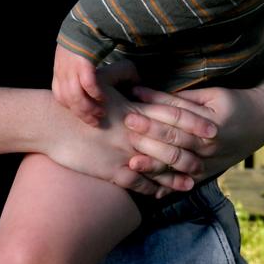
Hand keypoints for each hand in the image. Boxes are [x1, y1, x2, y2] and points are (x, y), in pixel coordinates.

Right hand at [40, 82, 197, 197]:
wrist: (51, 124)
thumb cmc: (75, 101)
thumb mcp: (99, 82)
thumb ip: (121, 75)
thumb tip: (136, 70)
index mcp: (133, 110)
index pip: (171, 116)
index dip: (194, 123)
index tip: (213, 128)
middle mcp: (133, 133)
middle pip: (172, 145)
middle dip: (193, 152)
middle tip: (209, 157)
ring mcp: (124, 154)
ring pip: (159, 168)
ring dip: (178, 176)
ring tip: (193, 181)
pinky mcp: (112, 172)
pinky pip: (139, 185)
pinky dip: (153, 190)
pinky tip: (163, 194)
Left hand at [52, 44, 104, 125]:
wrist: (85, 23)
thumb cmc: (80, 42)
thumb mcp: (69, 58)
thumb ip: (72, 72)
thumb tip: (82, 87)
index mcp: (58, 71)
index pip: (59, 97)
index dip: (70, 108)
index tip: (82, 114)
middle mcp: (62, 72)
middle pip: (68, 101)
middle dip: (82, 114)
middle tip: (95, 121)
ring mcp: (72, 68)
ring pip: (76, 97)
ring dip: (89, 108)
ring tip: (101, 113)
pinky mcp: (84, 64)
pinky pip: (88, 85)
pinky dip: (96, 94)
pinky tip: (103, 98)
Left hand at [125, 80, 263, 182]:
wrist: (261, 123)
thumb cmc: (233, 103)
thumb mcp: (211, 95)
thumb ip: (180, 97)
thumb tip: (144, 91)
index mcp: (210, 123)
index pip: (177, 116)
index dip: (154, 109)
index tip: (133, 103)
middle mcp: (209, 146)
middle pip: (175, 140)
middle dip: (148, 134)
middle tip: (126, 126)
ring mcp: (208, 163)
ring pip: (177, 166)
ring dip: (154, 165)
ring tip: (132, 164)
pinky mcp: (206, 174)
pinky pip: (184, 183)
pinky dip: (168, 188)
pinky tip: (150, 191)